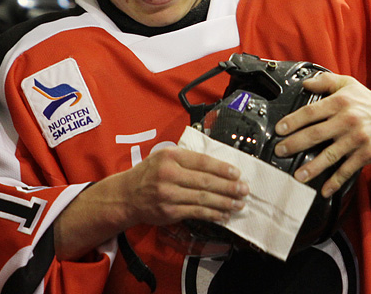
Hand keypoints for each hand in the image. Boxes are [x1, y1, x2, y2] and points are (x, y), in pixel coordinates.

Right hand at [120, 146, 248, 226]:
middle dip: (228, 187)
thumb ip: (187, 158)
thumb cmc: (149, 173)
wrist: (127, 196)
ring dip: (224, 203)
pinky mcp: (170, 212)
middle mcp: (169, 174)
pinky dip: (212, 214)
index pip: (202, 161)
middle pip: (205, 181)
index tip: (237, 173)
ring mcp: (169, 195)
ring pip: (203, 199)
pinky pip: (196, 213)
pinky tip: (223, 215)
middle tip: (244, 190)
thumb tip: (218, 166)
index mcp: (170, 157)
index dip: (222, 168)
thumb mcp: (164, 156)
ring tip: (238, 204)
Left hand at [273, 72, 370, 196]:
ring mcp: (357, 139)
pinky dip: (336, 181)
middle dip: (295, 144)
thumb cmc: (370, 104)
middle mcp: (348, 120)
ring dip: (313, 167)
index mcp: (341, 102)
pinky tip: (324, 190)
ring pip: (330, 155)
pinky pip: (347, 170)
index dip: (293, 121)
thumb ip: (326, 81)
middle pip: (316, 134)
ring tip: (298, 176)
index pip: (311, 111)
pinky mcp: (366, 154)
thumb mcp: (349, 84)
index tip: (280, 129)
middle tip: (280, 151)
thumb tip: (305, 83)